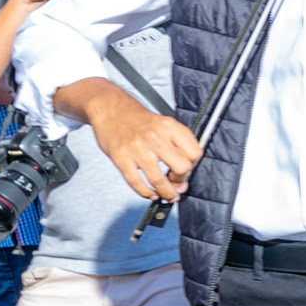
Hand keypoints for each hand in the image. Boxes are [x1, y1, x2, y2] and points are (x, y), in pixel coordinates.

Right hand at [82, 84, 200, 204]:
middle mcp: (155, 137)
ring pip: (159, 180)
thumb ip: (178, 142)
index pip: (194, 153)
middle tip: (178, 184)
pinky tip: (151, 194)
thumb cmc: (138, 119)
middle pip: (181, 168)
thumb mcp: (165, 123)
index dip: (193, 165)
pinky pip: (135, 182)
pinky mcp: (120, 157)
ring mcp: (137, 148)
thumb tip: (189, 167)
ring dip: (167, 193)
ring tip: (169, 196)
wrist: (111, 109)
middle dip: (181, 181)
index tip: (188, 170)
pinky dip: (146, 193)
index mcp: (170, 127)